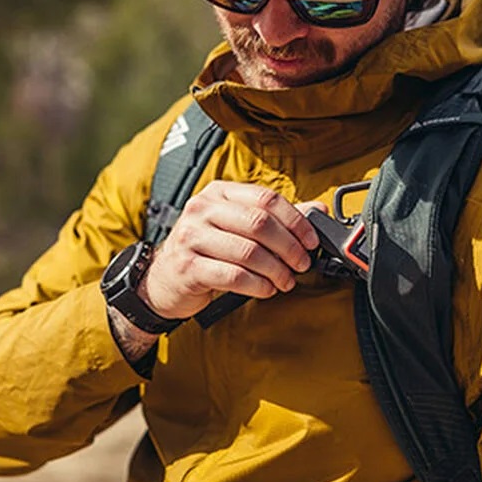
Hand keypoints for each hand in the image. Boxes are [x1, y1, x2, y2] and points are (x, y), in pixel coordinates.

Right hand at [138, 181, 322, 321]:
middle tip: (302, 264)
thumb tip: (317, 211)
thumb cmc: (205, 251)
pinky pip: (233, 276)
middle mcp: (202, 209)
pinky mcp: (187, 267)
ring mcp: (191, 237)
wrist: (164, 279)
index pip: (265, 199)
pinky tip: (266, 289)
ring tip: (286, 281)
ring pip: (248, 252)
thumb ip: (275, 219)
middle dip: (289, 247)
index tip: (310, 241)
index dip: (295, 221)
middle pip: (259, 223)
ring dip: (276, 270)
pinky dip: (258, 285)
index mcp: (219, 192)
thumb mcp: (236, 227)